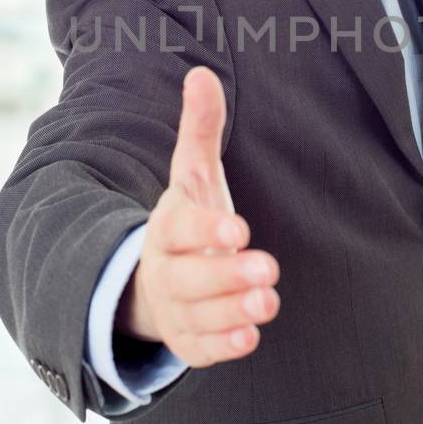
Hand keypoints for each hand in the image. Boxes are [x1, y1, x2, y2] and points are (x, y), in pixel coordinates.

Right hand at [119, 66, 279, 365]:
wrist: (152, 285)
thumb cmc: (188, 224)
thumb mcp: (195, 178)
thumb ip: (201, 131)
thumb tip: (201, 74)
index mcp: (166, 228)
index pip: (180, 229)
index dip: (206, 229)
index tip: (239, 228)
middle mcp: (166, 271)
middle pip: (188, 277)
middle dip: (226, 275)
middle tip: (268, 268)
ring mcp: (175, 310)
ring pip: (199, 315)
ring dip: (233, 310)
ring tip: (269, 300)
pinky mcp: (188, 342)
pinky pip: (202, 349)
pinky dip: (224, 344)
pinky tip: (250, 334)